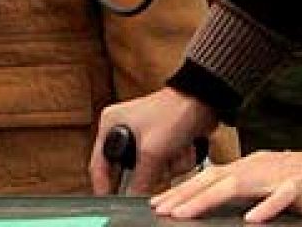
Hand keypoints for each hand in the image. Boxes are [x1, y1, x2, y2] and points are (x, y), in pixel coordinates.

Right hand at [90, 88, 218, 195]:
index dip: (103, 184)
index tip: (110, 200)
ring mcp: (142, 135)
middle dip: (147, 172)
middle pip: (126, 169)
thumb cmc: (174, 112)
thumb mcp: (152, 151)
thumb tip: (132, 197)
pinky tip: (181, 149)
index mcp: (111, 123)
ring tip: (174, 152)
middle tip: (158, 168)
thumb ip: (140, 179)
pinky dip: (173, 162)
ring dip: (165, 167)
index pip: (98, 163)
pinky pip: (161, 164)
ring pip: (147, 169)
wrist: (203, 101)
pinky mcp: (159, 141)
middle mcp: (123, 128)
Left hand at [151, 150, 301, 221]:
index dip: (183, 190)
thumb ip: (243, 187)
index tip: (159, 204)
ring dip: (210, 199)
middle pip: (216, 180)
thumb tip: (212, 197)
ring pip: (239, 186)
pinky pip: (282, 197)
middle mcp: (259, 167)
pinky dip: (266, 208)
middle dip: (186, 196)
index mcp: (250, 166)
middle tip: (163, 210)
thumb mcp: (269, 180)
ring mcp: (279, 176)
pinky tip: (252, 220)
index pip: (209, 177)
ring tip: (189, 214)